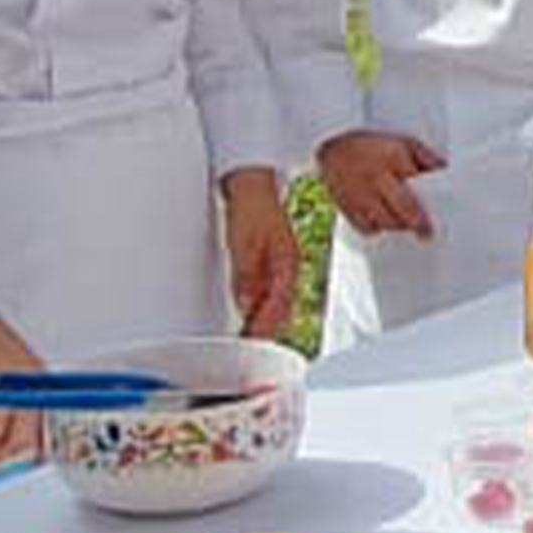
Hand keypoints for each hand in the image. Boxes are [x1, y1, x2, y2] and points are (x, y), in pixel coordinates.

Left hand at [222, 168, 301, 337]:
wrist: (252, 184)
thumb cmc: (251, 206)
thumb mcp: (243, 242)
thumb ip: (245, 275)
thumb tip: (246, 304)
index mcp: (287, 264)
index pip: (278, 306)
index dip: (265, 328)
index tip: (252, 342)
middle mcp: (289, 269)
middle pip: (281, 310)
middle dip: (267, 332)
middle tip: (250, 347)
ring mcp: (282, 267)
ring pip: (277, 304)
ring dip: (265, 323)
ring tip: (249, 339)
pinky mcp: (273, 264)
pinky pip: (271, 294)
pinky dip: (262, 309)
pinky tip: (251, 317)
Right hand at [314, 128, 444, 242]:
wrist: (331, 143)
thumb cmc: (368, 144)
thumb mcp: (401, 141)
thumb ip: (424, 156)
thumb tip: (443, 170)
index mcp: (392, 159)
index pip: (419, 184)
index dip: (431, 200)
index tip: (439, 213)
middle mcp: (376, 178)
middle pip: (403, 210)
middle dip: (418, 224)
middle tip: (427, 233)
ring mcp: (360, 195)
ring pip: (386, 222)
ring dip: (399, 226)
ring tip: (405, 223)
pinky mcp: (348, 207)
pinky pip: (367, 228)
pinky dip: (378, 228)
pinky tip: (383, 221)